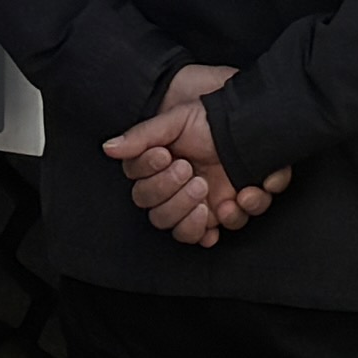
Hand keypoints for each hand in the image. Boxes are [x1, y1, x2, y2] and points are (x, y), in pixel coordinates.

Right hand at [108, 65, 289, 244]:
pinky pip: (207, 237)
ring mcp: (195, 208)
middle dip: (172, 194)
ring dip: (190, 215)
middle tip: (189, 170)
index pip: (141, 190)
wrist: (248, 127)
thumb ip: (142, 136)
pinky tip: (221, 209)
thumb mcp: (176, 120)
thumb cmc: (210, 120)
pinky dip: (211, 230)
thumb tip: (108, 148)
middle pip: (158, 215)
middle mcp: (174, 195)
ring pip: (180, 231)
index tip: (164, 154)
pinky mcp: (218, 216)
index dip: (149, 174)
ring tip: (206, 187)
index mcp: (158, 174)